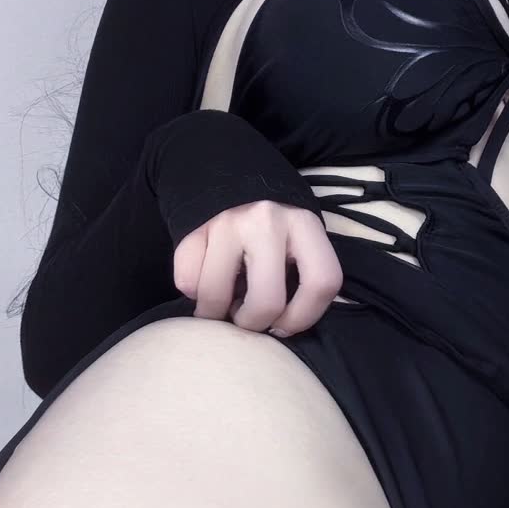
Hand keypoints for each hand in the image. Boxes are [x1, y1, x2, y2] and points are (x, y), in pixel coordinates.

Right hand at [173, 198, 344, 336]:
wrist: (231, 181)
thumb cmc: (272, 231)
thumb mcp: (300, 243)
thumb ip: (301, 278)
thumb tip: (281, 326)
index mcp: (304, 225)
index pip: (322, 283)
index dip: (304, 317)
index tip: (284, 324)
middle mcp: (267, 221)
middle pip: (267, 301)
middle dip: (253, 324)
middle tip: (247, 319)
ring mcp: (227, 223)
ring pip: (214, 294)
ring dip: (215, 313)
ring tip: (223, 303)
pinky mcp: (193, 228)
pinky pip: (186, 281)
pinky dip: (192, 291)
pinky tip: (204, 280)